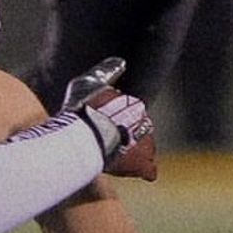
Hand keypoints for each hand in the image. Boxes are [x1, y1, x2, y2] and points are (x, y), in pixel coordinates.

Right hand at [59, 56, 156, 179]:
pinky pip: (149, 170)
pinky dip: (143, 170)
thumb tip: (122, 62)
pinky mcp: (141, 165)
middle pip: (141, 130)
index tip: (104, 123)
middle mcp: (144, 122)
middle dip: (129, 135)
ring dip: (135, 152)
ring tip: (116, 156)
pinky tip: (134, 171)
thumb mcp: (90, 82)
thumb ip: (107, 72)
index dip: (119, 119)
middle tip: (108, 141)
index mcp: (135, 104)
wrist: (83, 133)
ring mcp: (145, 144)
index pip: (134, 112)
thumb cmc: (82, 107)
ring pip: (146, 149)